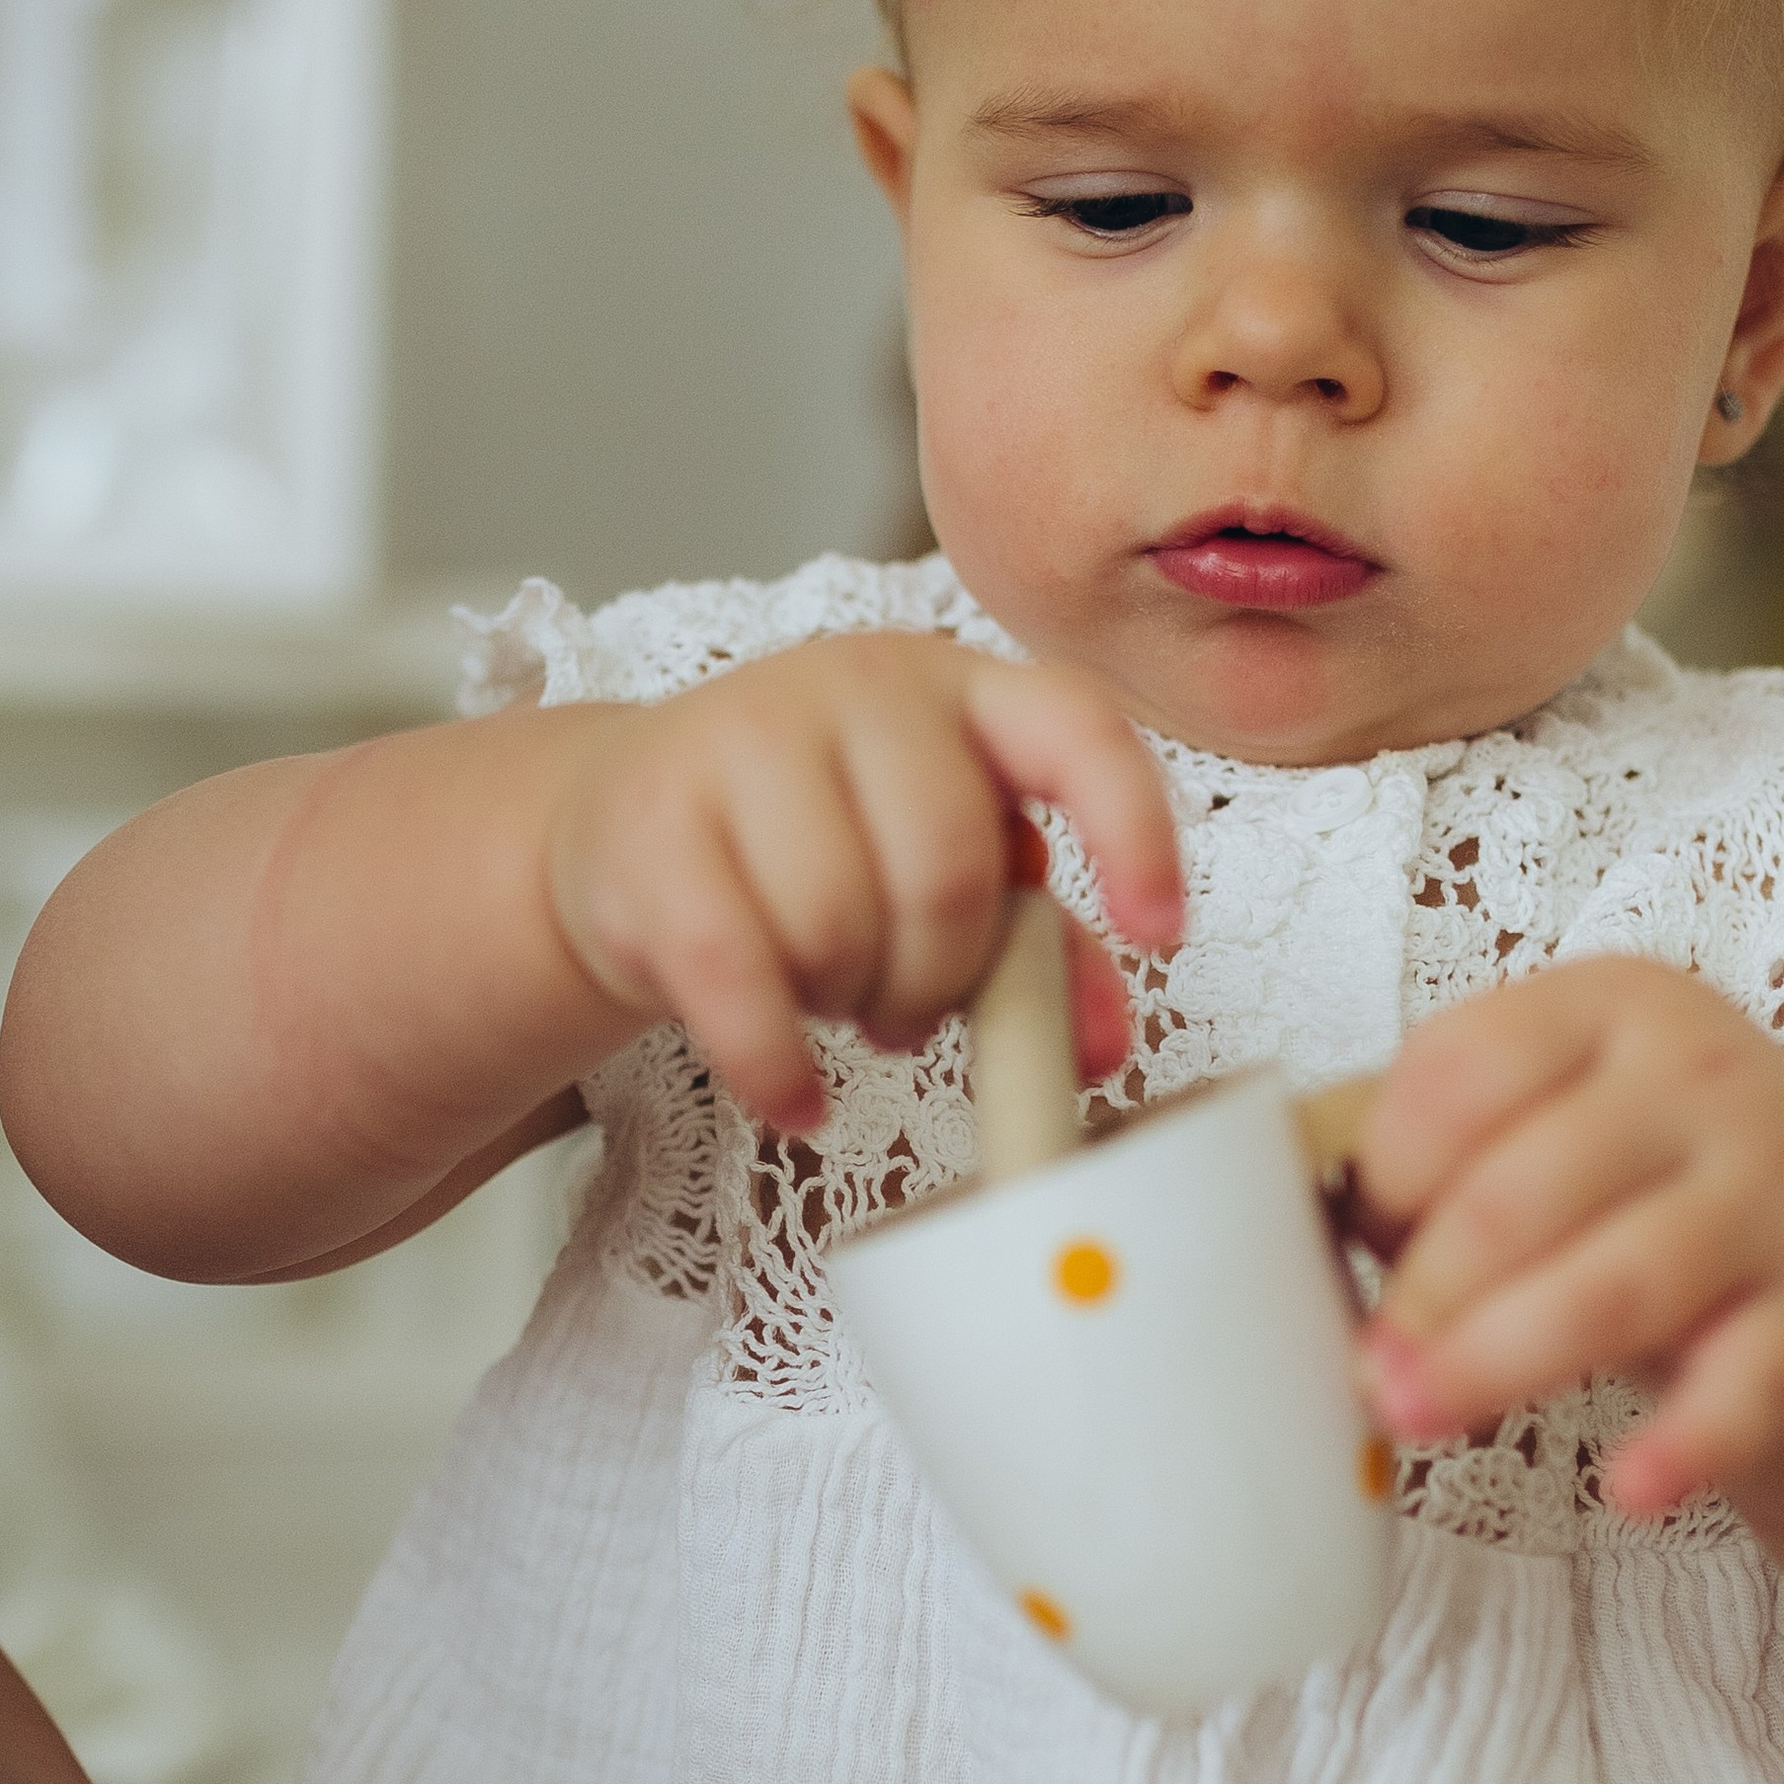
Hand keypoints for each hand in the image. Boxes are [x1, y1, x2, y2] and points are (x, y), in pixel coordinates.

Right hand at [542, 633, 1183, 1129]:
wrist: (624, 821)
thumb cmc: (812, 846)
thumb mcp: (938, 865)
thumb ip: (1038, 944)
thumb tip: (1102, 1044)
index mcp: (957, 687)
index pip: (1075, 726)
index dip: (1132, 830)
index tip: (1159, 932)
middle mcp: (852, 688)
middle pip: (947, 864)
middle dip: (942, 974)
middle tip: (910, 1008)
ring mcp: (738, 741)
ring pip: (837, 921)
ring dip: (849, 1003)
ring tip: (832, 996)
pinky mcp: (649, 828)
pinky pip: (735, 977)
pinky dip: (776, 1064)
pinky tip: (795, 1095)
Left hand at [1356, 960, 1783, 1514]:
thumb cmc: (1627, 1154)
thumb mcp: (1551, 1099)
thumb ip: (1443, 1147)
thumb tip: (1298, 1250)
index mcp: (1608, 1004)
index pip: (1467, 1071)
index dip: (1389, 1166)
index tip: (1358, 1230)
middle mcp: (1700, 1080)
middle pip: (1525, 1193)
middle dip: (1424, 1292)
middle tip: (1369, 1366)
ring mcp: (1770, 1191)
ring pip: (1618, 1286)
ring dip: (1499, 1362)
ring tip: (1417, 1415)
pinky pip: (1750, 1388)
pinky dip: (1687, 1446)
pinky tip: (1627, 1492)